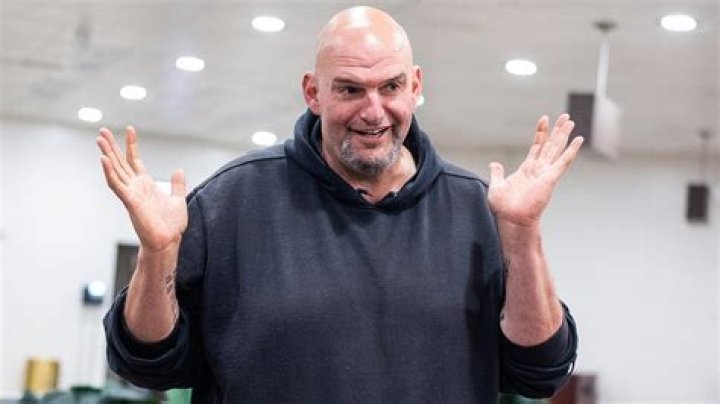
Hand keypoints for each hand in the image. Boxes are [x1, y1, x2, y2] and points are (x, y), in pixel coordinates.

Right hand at [96, 126, 187, 251]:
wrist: (169, 241)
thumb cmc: (172, 225)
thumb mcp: (178, 199)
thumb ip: (177, 184)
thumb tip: (179, 170)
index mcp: (145, 184)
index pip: (135, 160)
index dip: (131, 145)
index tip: (130, 129)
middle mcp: (135, 187)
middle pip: (120, 162)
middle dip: (112, 146)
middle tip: (102, 130)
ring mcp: (131, 193)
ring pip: (115, 170)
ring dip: (107, 155)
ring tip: (99, 139)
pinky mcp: (130, 201)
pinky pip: (117, 185)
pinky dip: (109, 172)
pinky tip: (104, 160)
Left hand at [488, 114, 582, 226]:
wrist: (511, 220)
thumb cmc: (504, 207)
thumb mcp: (497, 185)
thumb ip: (497, 173)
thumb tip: (494, 164)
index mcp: (527, 170)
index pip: (537, 146)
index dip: (541, 133)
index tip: (544, 119)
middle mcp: (538, 170)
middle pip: (551, 145)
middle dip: (557, 130)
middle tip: (565, 117)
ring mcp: (546, 174)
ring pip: (557, 149)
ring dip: (564, 135)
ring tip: (570, 121)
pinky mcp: (550, 179)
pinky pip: (563, 162)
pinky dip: (571, 151)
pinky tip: (578, 140)